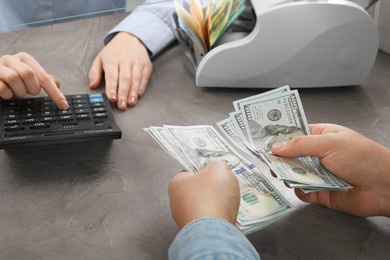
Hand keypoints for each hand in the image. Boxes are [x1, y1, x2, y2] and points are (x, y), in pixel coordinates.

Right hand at [0, 52, 67, 108]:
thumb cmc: (12, 76)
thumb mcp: (29, 76)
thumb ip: (43, 79)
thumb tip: (57, 84)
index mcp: (25, 59)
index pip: (44, 77)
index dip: (55, 93)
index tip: (63, 105)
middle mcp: (11, 59)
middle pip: (28, 73)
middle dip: (32, 88)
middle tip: (29, 92)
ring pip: (13, 78)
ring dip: (19, 91)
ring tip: (17, 92)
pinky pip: (1, 87)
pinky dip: (7, 94)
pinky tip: (7, 93)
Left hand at [89, 32, 152, 109]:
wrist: (130, 38)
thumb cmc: (114, 51)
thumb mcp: (100, 58)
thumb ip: (94, 72)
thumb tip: (92, 85)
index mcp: (112, 59)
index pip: (112, 76)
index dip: (112, 88)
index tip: (112, 98)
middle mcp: (125, 60)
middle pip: (125, 79)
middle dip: (123, 94)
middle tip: (122, 105)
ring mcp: (137, 62)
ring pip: (136, 79)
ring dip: (133, 92)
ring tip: (131, 102)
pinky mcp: (146, 64)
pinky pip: (144, 77)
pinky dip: (142, 86)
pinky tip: (138, 94)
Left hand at [168, 160, 240, 228]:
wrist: (215, 231)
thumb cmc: (211, 198)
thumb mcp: (219, 168)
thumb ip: (218, 164)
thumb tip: (219, 167)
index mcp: (176, 183)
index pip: (189, 172)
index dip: (204, 169)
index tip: (214, 170)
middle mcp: (177, 203)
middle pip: (199, 190)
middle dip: (213, 188)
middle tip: (223, 186)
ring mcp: (186, 220)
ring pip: (206, 206)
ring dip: (218, 204)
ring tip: (228, 202)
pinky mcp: (198, 233)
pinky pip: (212, 221)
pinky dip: (221, 218)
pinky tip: (228, 216)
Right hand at [272, 123, 389, 216]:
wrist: (384, 186)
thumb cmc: (363, 158)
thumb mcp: (329, 143)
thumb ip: (300, 145)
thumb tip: (277, 147)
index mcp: (322, 136)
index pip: (295, 134)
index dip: (280, 137)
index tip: (265, 140)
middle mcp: (318, 155)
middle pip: (291, 156)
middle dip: (280, 159)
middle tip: (269, 161)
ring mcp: (319, 174)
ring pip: (294, 173)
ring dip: (288, 174)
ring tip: (283, 174)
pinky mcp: (320, 192)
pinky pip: (302, 191)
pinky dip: (299, 190)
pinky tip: (300, 187)